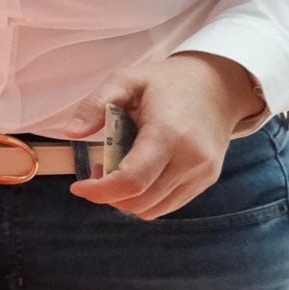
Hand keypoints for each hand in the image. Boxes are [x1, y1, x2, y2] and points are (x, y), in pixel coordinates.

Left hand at [64, 52, 265, 218]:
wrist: (217, 85)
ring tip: (113, 172)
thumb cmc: (166, 82)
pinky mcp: (206, 180)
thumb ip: (95, 104)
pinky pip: (168, 205)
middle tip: (95, 171)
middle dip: (108, 195)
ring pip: (153, 209)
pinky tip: (136, 175)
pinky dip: (145, 199)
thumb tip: (71, 132)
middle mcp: (191, 160)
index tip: (78, 187)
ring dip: (125, 200)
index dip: (100, 191)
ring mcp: (202, 173)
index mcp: (168, 134)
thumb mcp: (125, 80)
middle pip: (140, 200)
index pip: (132, 181)